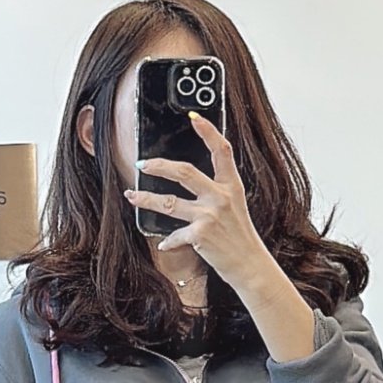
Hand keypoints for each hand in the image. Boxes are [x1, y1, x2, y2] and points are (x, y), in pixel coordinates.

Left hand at [123, 111, 269, 292]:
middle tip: (142, 165)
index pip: (221, 151)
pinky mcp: (200, 236)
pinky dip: (168, 241)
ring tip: (132, 196)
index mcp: (231, 185)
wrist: (249, 265)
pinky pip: (175, 235)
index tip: (194, 117)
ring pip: (169, 202)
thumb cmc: (241, 236)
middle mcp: (220, 197)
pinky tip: (164, 244)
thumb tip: (191, 180)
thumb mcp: (236, 206)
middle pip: (184, 172)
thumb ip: (218, 190)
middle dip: (159, 166)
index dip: (208, 131)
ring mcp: (209, 216)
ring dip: (146, 199)